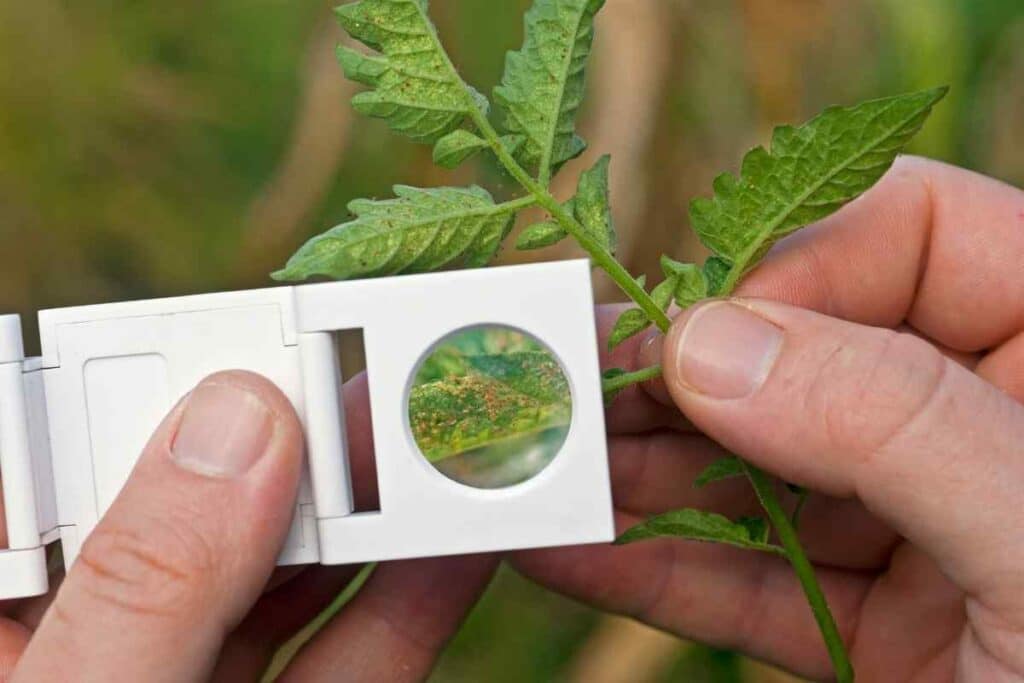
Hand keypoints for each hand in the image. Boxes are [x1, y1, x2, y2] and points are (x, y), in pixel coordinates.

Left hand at [1, 371, 494, 681]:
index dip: (139, 394)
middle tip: (362, 375)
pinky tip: (461, 540)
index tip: (237, 348)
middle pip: (193, 510)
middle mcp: (99, 644)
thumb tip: (240, 420)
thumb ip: (151, 584)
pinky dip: (412, 596)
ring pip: (286, 578)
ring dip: (370, 509)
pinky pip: (354, 652)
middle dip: (285, 444)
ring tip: (434, 434)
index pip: (53, 462)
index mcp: (2, 626)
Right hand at [512, 157, 1023, 680]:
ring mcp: (924, 528)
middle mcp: (980, 426)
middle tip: (565, 394)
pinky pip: (751, 578)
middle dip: (676, 377)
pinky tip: (571, 555)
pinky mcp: (875, 625)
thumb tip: (709, 344)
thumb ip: (891, 422)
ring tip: (543, 476)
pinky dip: (657, 568)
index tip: (697, 335)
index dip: (798, 265)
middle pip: (803, 350)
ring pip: (759, 467)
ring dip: (643, 474)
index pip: (916, 234)